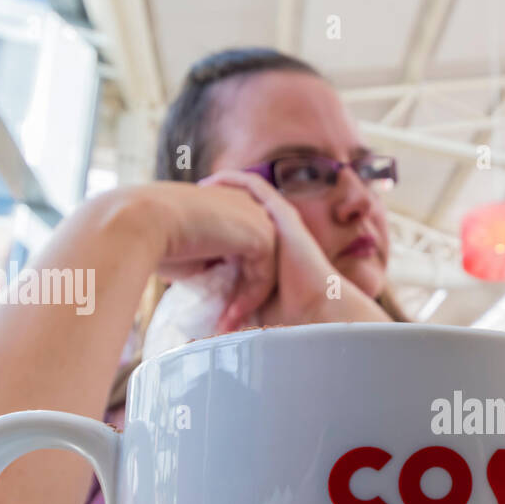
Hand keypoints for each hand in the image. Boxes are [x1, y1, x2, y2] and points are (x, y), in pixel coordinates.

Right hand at [133, 181, 279, 333]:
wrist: (141, 223)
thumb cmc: (154, 238)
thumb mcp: (189, 254)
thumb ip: (210, 264)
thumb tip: (215, 287)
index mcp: (227, 203)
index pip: (240, 246)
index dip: (230, 280)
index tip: (215, 307)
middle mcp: (246, 205)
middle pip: (255, 258)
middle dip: (242, 292)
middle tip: (224, 321)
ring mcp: (257, 216)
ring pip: (263, 269)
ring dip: (246, 301)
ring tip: (225, 325)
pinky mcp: (262, 234)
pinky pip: (265, 275)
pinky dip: (249, 299)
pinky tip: (229, 316)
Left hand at [198, 170, 389, 325]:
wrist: (315, 307)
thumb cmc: (286, 312)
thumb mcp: (249, 298)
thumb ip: (232, 297)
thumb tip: (206, 323)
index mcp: (269, 249)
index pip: (240, 226)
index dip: (216, 221)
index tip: (192, 222)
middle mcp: (275, 231)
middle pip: (241, 206)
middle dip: (216, 200)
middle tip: (190, 199)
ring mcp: (281, 221)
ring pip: (248, 192)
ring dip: (223, 186)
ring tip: (199, 187)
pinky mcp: (284, 215)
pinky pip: (257, 187)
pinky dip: (235, 180)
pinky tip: (213, 181)